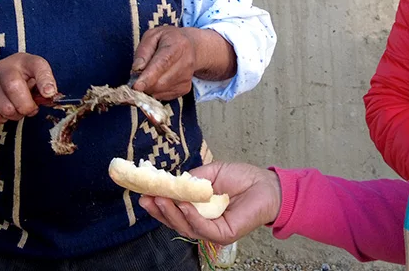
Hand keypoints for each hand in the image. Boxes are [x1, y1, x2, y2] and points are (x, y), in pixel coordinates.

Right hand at [0, 52, 56, 124]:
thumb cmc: (17, 83)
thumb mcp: (31, 79)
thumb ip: (43, 88)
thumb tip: (53, 97)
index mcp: (23, 61)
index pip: (37, 65)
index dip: (45, 79)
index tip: (50, 93)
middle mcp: (3, 67)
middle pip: (15, 87)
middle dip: (26, 106)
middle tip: (30, 109)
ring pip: (6, 108)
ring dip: (15, 115)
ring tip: (15, 108)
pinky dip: (1, 119)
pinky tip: (1, 110)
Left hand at [131, 26, 197, 99]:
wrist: (191, 46)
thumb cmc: (168, 39)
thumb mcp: (152, 35)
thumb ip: (143, 50)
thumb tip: (137, 68)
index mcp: (177, 46)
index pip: (162, 64)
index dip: (148, 77)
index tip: (136, 86)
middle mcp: (186, 63)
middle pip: (160, 82)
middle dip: (144, 83)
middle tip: (137, 75)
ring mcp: (187, 77)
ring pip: (160, 91)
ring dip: (148, 87)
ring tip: (149, 73)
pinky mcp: (185, 88)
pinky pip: (163, 96)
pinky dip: (155, 90)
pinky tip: (158, 78)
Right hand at [138, 162, 281, 244]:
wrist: (266, 185)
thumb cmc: (241, 178)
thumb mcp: (210, 174)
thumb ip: (191, 180)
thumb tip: (170, 182)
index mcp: (198, 210)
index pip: (174, 211)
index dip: (159, 204)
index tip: (143, 193)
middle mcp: (203, 223)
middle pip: (175, 222)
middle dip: (159, 211)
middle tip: (146, 198)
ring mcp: (213, 231)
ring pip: (185, 227)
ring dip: (171, 213)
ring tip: (160, 199)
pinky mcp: (224, 235)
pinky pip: (203, 229)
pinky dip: (191, 217)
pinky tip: (184, 205)